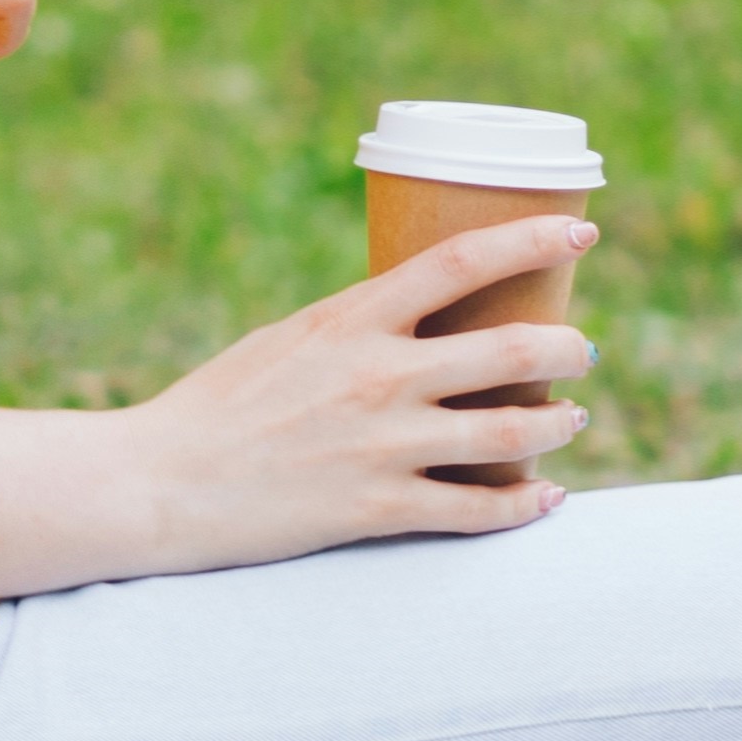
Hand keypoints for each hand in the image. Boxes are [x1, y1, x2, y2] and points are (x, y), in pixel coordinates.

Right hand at [111, 214, 597, 564]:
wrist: (159, 484)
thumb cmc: (219, 406)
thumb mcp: (289, 339)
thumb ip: (356, 327)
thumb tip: (416, 320)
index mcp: (352, 318)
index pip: (463, 259)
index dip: (533, 238)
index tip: (582, 230)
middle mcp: (379, 376)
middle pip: (511, 349)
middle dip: (567, 349)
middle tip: (582, 351)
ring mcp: (384, 446)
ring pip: (511, 432)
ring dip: (559, 423)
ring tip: (573, 418)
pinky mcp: (378, 510)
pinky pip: (477, 510)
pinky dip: (524, 504)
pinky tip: (545, 498)